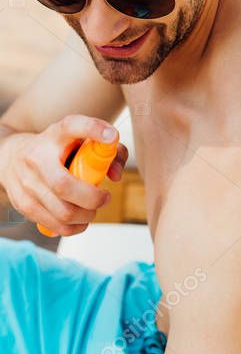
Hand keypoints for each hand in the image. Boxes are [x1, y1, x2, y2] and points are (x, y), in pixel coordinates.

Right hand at [0, 114, 125, 236]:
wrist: (11, 156)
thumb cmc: (56, 150)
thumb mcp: (79, 140)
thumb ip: (108, 151)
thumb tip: (115, 175)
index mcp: (55, 135)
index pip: (71, 126)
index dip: (92, 129)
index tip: (110, 136)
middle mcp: (36, 157)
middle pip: (65, 186)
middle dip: (93, 199)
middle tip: (104, 197)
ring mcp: (26, 182)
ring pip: (63, 212)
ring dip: (86, 216)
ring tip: (91, 209)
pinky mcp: (22, 204)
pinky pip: (54, 225)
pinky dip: (73, 227)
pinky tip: (79, 219)